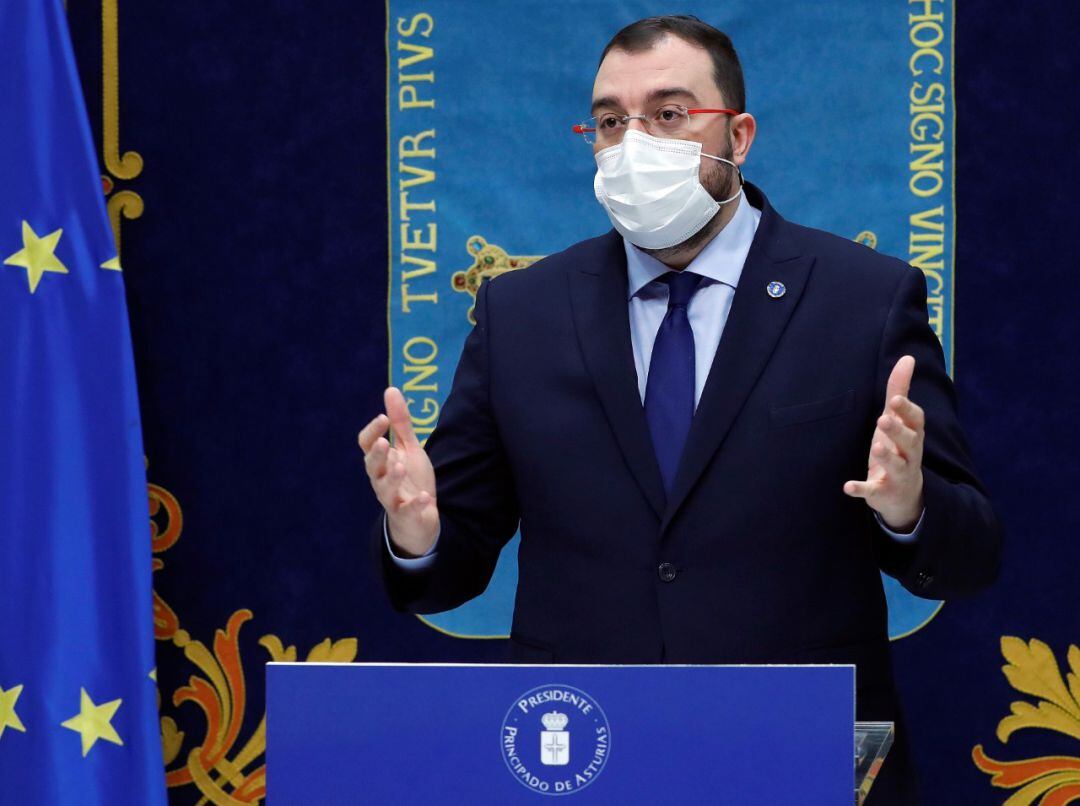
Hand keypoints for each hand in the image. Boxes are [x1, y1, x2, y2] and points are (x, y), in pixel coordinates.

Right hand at [358, 387, 438, 555]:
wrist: (419, 517)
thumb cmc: (410, 478)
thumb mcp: (408, 448)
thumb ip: (400, 422)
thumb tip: (390, 389)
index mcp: (380, 461)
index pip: (367, 445)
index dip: (372, 432)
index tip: (382, 418)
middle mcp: (380, 479)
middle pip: (371, 466)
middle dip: (377, 455)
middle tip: (384, 442)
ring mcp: (392, 498)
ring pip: (385, 489)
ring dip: (391, 478)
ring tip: (399, 467)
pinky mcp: (405, 514)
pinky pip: (407, 510)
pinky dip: (414, 504)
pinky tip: (424, 497)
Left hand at [843, 355, 924, 531]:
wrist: (904, 495)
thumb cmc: (899, 448)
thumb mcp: (898, 420)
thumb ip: (899, 390)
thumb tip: (907, 358)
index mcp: (913, 435)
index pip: (917, 421)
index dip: (907, 411)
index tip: (896, 400)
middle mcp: (910, 455)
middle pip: (910, 442)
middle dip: (898, 431)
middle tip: (883, 419)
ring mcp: (898, 475)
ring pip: (897, 466)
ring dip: (886, 457)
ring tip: (875, 447)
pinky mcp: (882, 493)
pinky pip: (873, 491)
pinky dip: (861, 489)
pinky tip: (847, 486)